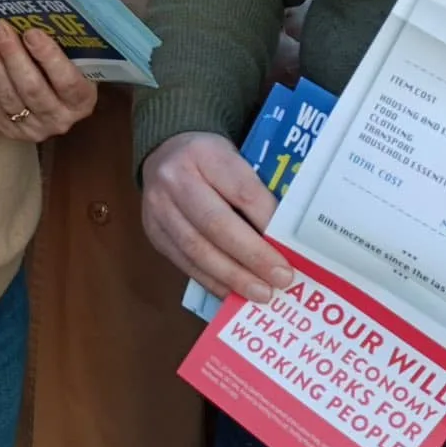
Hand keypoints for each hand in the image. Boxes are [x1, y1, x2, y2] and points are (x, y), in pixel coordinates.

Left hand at [0, 21, 98, 142]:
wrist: (56, 101)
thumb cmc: (68, 70)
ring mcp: (33, 128)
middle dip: (11, 55)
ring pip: (8, 95)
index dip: (49, 57)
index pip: (67, 81)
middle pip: (32, 88)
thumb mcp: (76, 60)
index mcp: (82, 101)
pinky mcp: (9, 129)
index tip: (32, 32)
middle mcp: (59, 119)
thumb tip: (36, 15)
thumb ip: (64, 45)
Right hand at [141, 132, 287, 302]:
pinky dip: (213, 281)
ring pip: (197, 249)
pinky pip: (185, 263)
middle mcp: (175, 179)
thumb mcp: (236, 159)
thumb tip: (286, 240)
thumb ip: (257, 192)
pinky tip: (235, 293)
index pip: (241, 190)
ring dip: (233, 277)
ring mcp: (159, 208)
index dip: (267, 222)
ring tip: (261, 293)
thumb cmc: (211, 160)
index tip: (292, 248)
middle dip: (252, 256)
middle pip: (216, 223)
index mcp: (204, 153)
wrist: (165, 153)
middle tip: (281, 278)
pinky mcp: (154, 233)